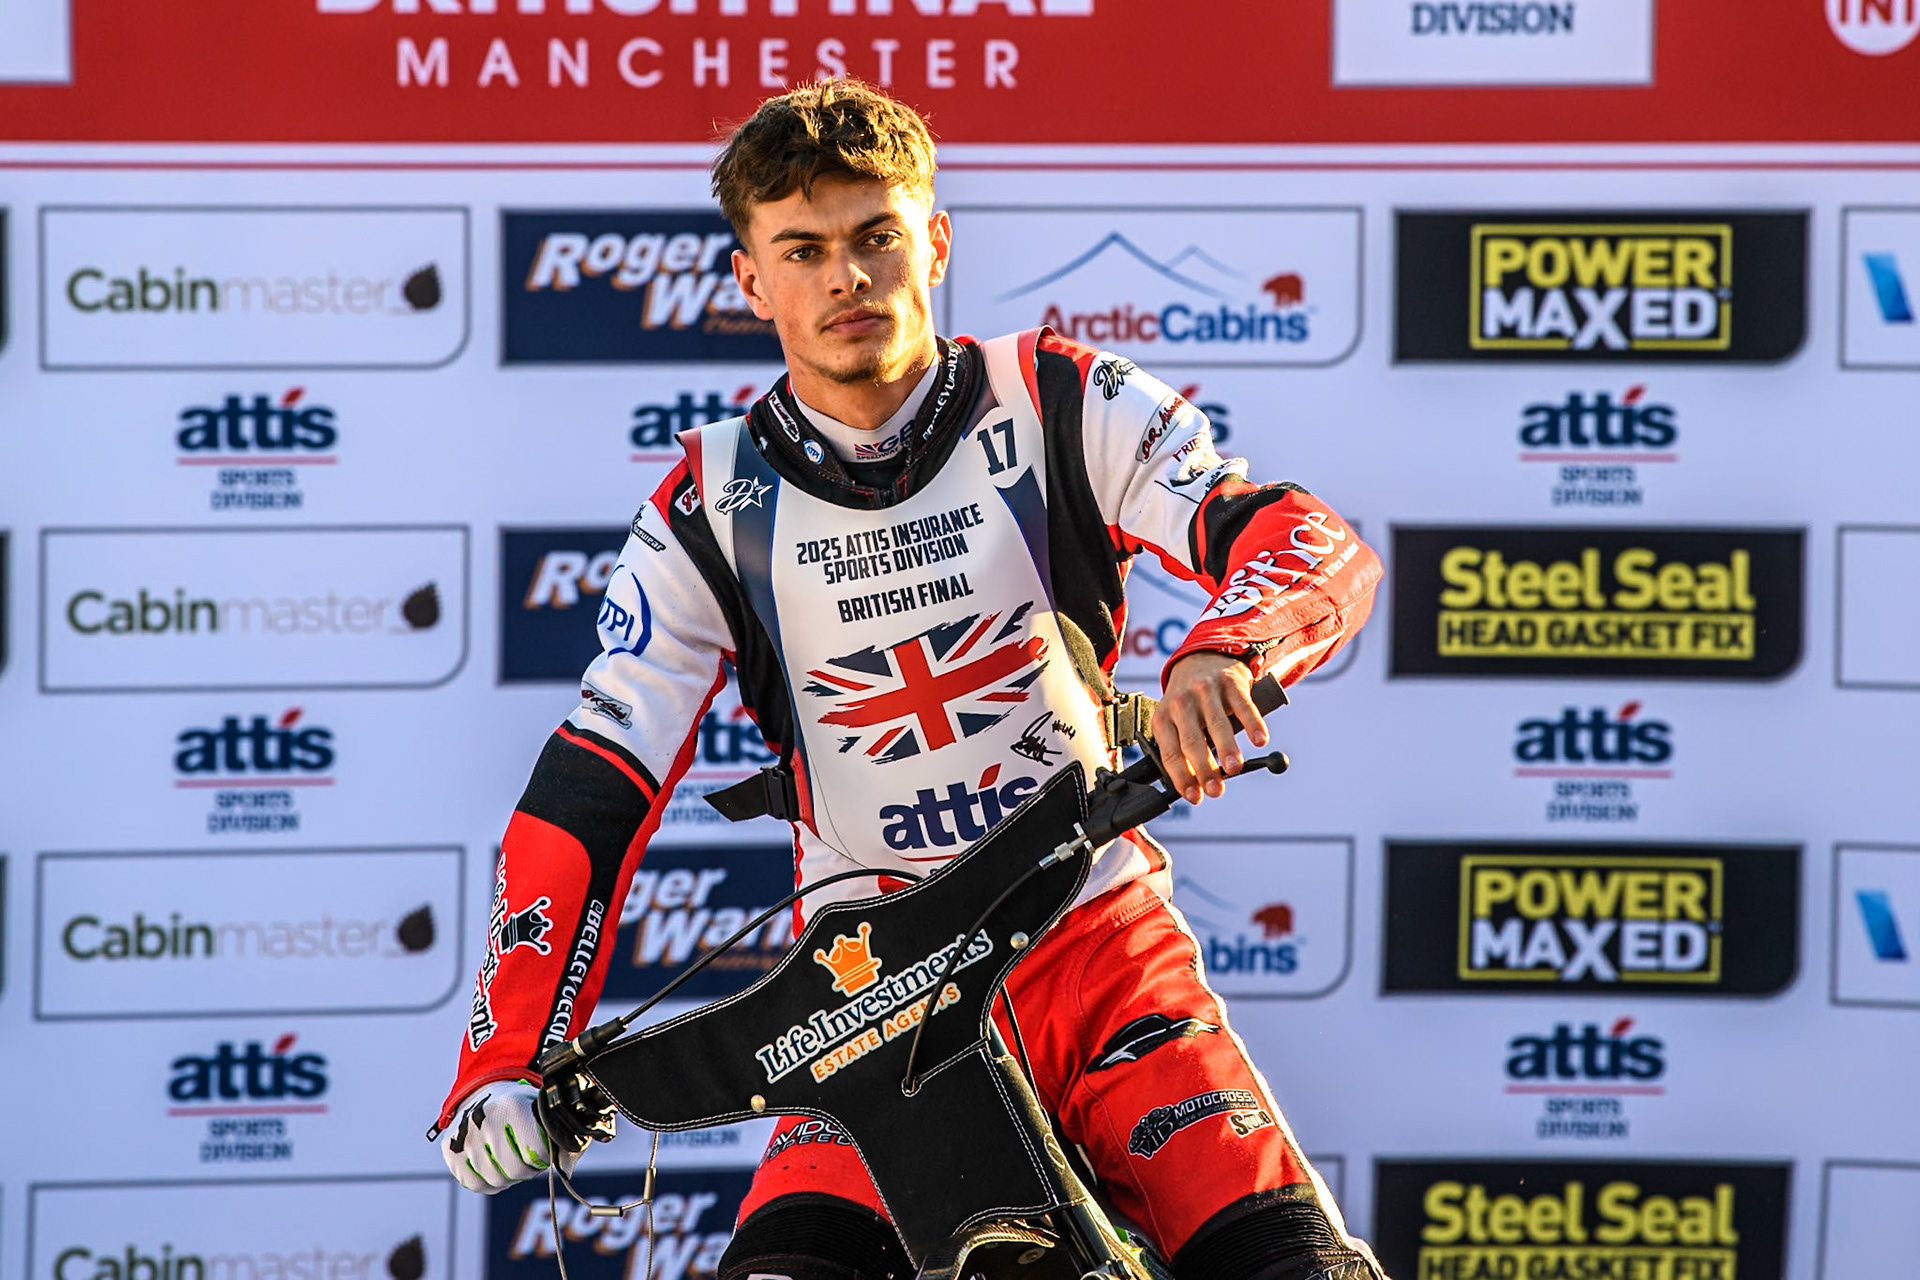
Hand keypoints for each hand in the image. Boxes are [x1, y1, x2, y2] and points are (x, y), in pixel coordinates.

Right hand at [441, 1080, 576, 1193]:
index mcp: (512, 1106)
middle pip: (515, 1169)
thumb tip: (565, 1171)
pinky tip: (495, 1167)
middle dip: (527, 1170)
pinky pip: (474, 1184)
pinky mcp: (450, 1150)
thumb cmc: (521, 1108)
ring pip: (495, 1180)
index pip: (536, 1151)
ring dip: (509, 1177)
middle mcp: (484, 1118)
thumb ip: (562, 1139)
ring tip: (511, 1160)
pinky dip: (489, 1183)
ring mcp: (464, 1135)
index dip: (545, 1157)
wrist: (485, 1093)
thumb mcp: (543, 1113)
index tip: (543, 1149)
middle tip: (528, 1159)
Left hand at [1154, 652, 1269, 804]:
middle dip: (1204, 769)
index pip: (1170, 753)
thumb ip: (1184, 750)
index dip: (1182, 777)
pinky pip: (1243, 705)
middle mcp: (1181, 702)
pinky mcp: (1230, 682)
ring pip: (1216, 724)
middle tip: (1217, 790)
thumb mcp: (1176, 722)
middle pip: (1192, 740)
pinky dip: (1253, 724)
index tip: (1195, 797)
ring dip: (1227, 749)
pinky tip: (1260, 741)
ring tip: (1233, 769)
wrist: (1204, 659)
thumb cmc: (1191, 702)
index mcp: (1163, 718)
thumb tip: (1196, 787)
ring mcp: (1205, 690)